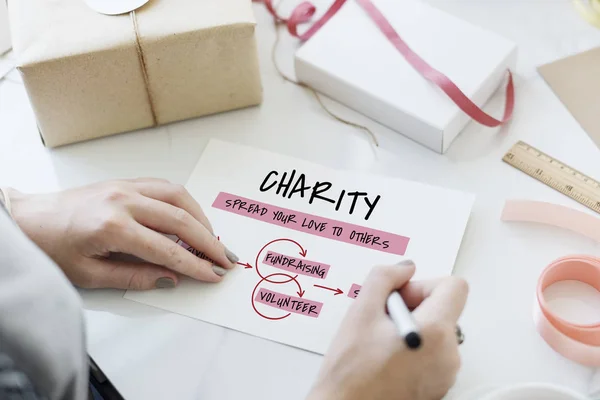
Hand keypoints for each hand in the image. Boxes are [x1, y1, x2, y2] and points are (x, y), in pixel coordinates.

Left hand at [8, 179, 237, 289]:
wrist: (28, 220)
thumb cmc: (52, 247)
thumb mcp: (89, 274)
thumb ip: (134, 277)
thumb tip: (169, 278)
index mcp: (112, 227)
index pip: (167, 250)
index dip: (194, 265)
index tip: (212, 275)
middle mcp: (123, 201)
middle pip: (180, 220)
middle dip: (208, 241)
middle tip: (225, 259)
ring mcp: (125, 186)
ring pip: (178, 197)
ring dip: (201, 218)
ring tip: (211, 239)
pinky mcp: (125, 181)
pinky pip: (165, 187)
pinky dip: (184, 202)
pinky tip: (191, 217)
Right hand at [308, 262, 467, 399]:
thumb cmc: (351, 372)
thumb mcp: (360, 312)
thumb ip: (384, 278)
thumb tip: (404, 269)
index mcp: (435, 332)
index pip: (454, 286)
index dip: (424, 284)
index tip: (401, 296)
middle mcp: (449, 355)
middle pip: (444, 309)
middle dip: (414, 306)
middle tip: (382, 320)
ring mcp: (445, 374)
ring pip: (437, 331)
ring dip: (413, 327)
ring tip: (381, 342)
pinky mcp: (438, 386)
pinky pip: (434, 353)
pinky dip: (415, 348)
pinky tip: (387, 357)